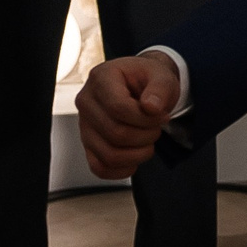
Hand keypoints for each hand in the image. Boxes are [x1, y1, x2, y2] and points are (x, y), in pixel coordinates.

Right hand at [77, 52, 181, 178]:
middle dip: (146, 135)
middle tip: (156, 127)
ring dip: (138, 154)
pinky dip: (122, 170)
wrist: (142, 87)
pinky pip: (100, 169)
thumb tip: (151, 107)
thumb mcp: (162, 76)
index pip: (118, 108)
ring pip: (109, 155)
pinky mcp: (88, 146)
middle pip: (115, 133)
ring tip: (148, 140)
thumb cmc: (149, 80)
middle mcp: (86, 102)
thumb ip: (160, 88)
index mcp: (100, 78)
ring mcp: (84, 126)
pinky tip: (136, 156)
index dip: (145, 119)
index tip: (161, 115)